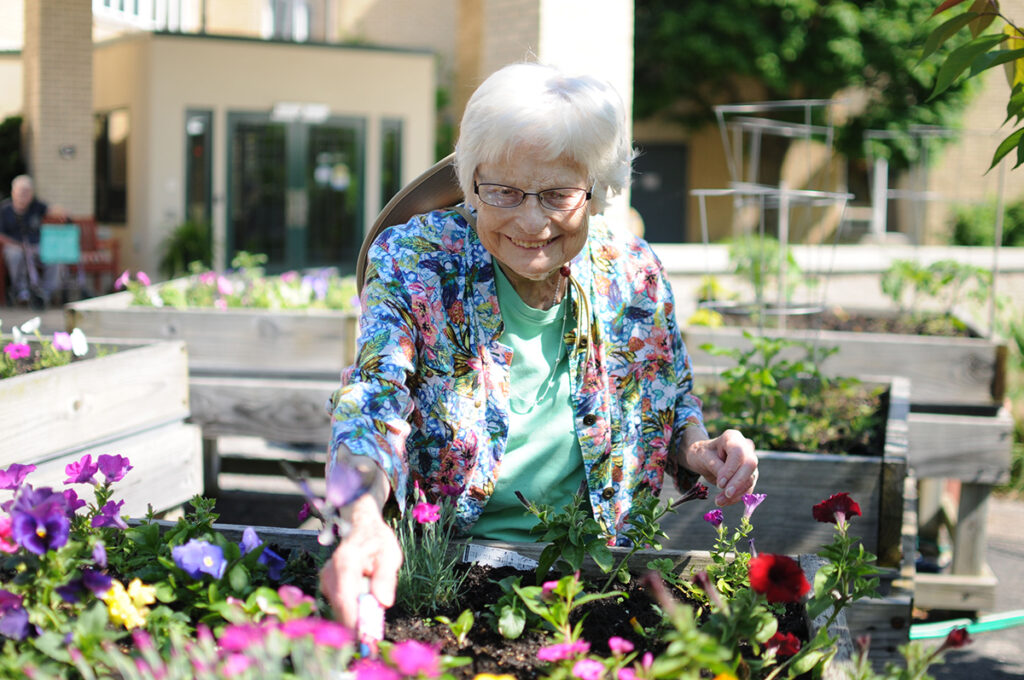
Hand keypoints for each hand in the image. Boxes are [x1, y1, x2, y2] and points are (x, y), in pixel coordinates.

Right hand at [319, 493, 402, 628]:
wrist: (359, 526)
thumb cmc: (377, 540)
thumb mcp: (390, 554)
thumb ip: (386, 577)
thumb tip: (383, 603)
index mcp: (346, 561)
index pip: (346, 597)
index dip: (354, 621)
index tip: (365, 639)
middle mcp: (330, 571)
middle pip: (340, 607)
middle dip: (356, 626)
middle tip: (371, 642)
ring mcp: (325, 578)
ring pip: (339, 608)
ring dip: (355, 619)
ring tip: (371, 624)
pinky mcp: (326, 585)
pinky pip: (339, 604)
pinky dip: (351, 612)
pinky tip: (363, 609)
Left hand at [684, 429, 757, 506]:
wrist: (703, 458)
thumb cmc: (701, 453)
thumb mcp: (703, 457)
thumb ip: (715, 466)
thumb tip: (726, 483)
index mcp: (733, 437)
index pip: (738, 453)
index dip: (731, 469)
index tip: (719, 483)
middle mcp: (746, 448)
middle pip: (749, 465)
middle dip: (738, 483)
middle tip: (725, 495)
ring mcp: (749, 462)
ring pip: (750, 479)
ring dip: (736, 493)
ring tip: (719, 501)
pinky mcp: (750, 475)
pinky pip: (747, 488)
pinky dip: (737, 497)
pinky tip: (724, 502)